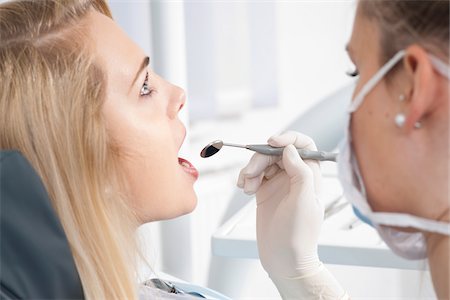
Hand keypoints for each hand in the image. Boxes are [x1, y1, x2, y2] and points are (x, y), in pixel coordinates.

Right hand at [237, 131, 322, 277]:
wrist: (284, 258)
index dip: (289, 138)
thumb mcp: (304, 201)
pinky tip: (245, 188)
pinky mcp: (265, 191)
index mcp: (310, 175)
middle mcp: (295, 176)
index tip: (272, 142)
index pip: (304, 145)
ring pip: (263, 162)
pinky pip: (254, 175)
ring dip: (251, 170)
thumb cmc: (299, 234)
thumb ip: (300, 172)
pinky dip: (246, 178)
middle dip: (261, 158)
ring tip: (246, 186)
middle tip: (251, 173)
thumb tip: (290, 150)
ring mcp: (279, 183)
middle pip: (277, 152)